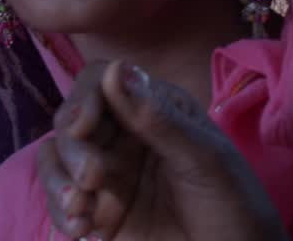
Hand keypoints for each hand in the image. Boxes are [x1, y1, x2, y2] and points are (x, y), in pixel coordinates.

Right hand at [40, 61, 286, 240]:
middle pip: (73, 120)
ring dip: (59, 180)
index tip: (83, 125)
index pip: (103, 82)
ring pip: (58, 159)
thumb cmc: (233, 204)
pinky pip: (61, 202)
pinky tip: (82, 231)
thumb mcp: (204, 159)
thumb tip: (116, 67)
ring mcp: (110, 173)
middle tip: (92, 177)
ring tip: (80, 210)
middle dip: (74, 147)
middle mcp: (126, 135)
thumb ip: (158, 118)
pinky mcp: (97, 212)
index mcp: (156, 109)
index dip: (85, 97)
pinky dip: (61, 213)